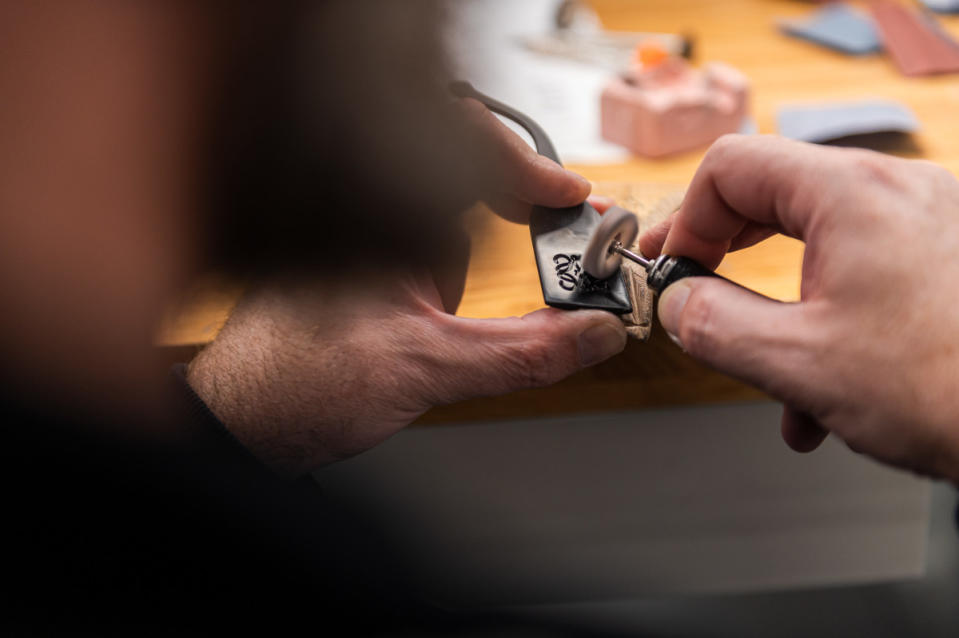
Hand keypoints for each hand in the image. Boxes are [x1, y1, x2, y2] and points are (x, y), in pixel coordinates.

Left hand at [187, 101, 626, 475]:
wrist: (245, 425)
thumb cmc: (296, 385)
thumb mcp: (426, 369)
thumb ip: (523, 353)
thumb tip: (592, 331)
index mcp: (364, 207)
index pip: (462, 140)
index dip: (528, 164)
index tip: (570, 197)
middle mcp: (355, 207)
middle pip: (458, 178)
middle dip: (499, 225)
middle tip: (538, 250)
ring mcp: (354, 234)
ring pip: (438, 222)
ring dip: (459, 266)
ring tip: (432, 322)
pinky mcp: (354, 260)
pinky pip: (415, 249)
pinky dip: (436, 278)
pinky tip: (413, 325)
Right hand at [641, 134, 958, 482]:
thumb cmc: (950, 389)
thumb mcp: (797, 362)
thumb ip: (713, 324)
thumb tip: (677, 302)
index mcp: (852, 195)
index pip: (731, 167)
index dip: (685, 219)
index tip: (671, 269)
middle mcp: (897, 192)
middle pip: (774, 196)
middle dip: (725, 256)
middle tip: (692, 290)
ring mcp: (931, 223)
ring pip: (821, 246)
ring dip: (781, 311)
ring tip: (775, 381)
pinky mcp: (950, 258)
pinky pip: (867, 272)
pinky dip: (831, 321)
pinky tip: (827, 396)